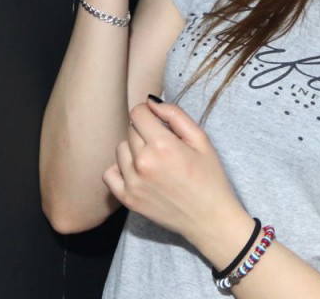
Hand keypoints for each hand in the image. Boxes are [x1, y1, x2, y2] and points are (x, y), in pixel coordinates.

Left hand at [104, 101, 251, 252]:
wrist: (209, 217)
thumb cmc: (210, 177)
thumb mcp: (201, 140)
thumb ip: (175, 116)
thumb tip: (151, 102)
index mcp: (163, 145)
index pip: (138, 113)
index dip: (148, 112)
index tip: (158, 119)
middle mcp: (143, 162)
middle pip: (131, 130)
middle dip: (145, 131)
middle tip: (164, 143)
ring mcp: (132, 182)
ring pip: (121, 149)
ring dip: (134, 149)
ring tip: (154, 159)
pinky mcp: (127, 199)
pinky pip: (109, 174)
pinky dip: (120, 169)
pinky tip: (138, 172)